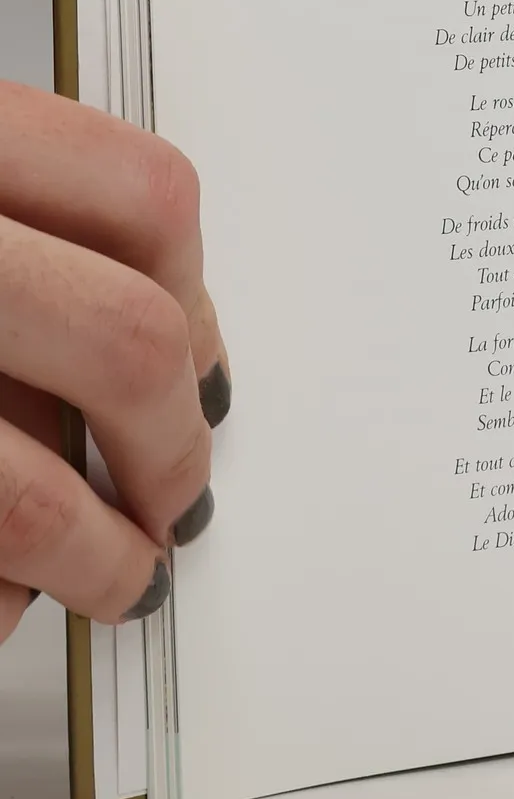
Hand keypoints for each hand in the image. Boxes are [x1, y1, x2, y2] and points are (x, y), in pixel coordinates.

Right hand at [0, 81, 225, 644]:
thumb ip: (39, 249)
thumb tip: (174, 358)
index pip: (146, 196)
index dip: (199, 296)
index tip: (208, 370)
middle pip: (124, 338)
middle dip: (170, 440)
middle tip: (183, 495)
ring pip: (25, 481)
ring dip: (97, 551)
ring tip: (117, 576)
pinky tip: (11, 603)